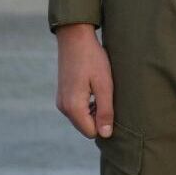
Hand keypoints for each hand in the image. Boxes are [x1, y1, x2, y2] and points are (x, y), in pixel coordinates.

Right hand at [55, 24, 114, 139]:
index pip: (92, 132)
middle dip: (100, 118)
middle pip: (86, 127)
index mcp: (73, 107)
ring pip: (83, 119)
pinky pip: (78, 110)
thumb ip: (105, 111)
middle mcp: (63, 108)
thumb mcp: (105, 85)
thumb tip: (106, 135)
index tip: (113, 105)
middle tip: (109, 96)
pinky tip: (95, 88)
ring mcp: (61, 102)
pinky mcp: (63, 95)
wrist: (75, 39)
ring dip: (95, 110)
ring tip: (102, 90)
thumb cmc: (93, 60)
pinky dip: (89, 105)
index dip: (106, 123)